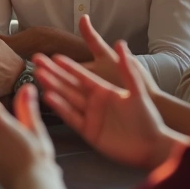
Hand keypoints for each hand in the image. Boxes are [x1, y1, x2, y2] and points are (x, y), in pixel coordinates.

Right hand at [33, 26, 179, 169]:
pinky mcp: (88, 131)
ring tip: (38, 77)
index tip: (54, 56)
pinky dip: (60, 108)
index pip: (82, 75)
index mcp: (105, 90)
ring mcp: (90, 116)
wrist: (152, 145)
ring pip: (67, 99)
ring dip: (53, 87)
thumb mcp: (137, 90)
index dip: (69, 66)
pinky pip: (71, 117)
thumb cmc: (148, 117)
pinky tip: (48, 98)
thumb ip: (127, 69)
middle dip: (53, 73)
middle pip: (70, 85)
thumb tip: (120, 43)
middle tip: (37, 62)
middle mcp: (94, 102)